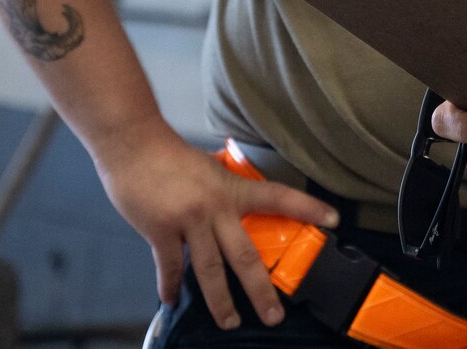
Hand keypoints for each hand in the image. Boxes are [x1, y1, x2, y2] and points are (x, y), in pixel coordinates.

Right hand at [90, 121, 337, 330]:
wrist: (134, 145)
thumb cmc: (170, 155)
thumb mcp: (209, 169)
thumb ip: (222, 189)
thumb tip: (232, 202)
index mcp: (232, 189)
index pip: (279, 197)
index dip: (307, 208)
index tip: (332, 219)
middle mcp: (216, 207)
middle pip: (245, 256)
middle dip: (260, 290)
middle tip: (274, 315)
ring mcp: (189, 222)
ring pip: (210, 271)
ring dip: (221, 301)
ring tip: (230, 321)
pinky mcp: (161, 231)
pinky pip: (170, 267)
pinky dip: (170, 287)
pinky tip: (172, 301)